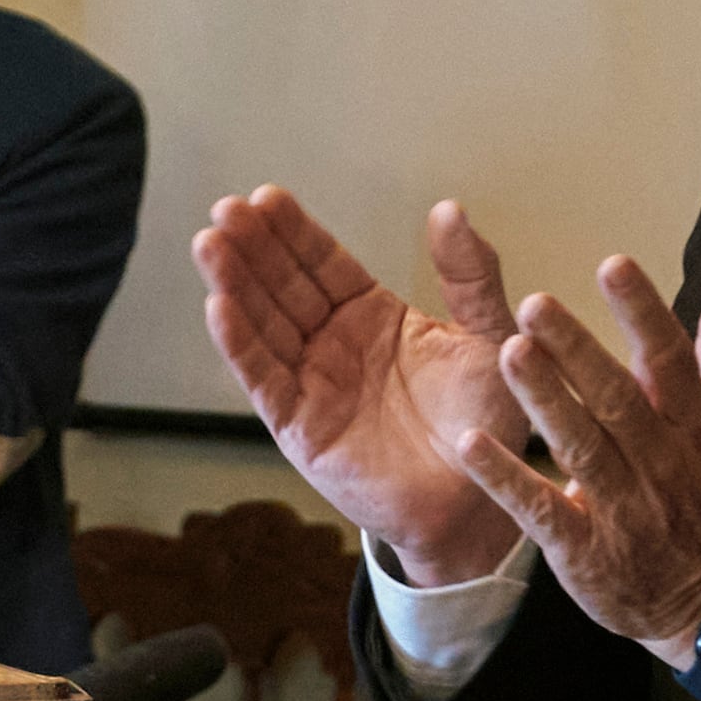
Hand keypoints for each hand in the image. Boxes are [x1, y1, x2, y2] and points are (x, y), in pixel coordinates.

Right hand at [190, 187, 529, 586]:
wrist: (478, 502)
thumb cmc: (487, 425)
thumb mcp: (490, 336)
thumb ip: (472, 275)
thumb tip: (448, 209)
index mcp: (373, 316)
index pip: (323, 264)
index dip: (294, 233)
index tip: (267, 198)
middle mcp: (334, 345)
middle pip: (284, 287)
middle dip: (254, 249)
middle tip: (227, 209)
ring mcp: (312, 385)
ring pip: (264, 326)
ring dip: (234, 285)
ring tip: (210, 244)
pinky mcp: (299, 428)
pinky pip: (264, 380)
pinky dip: (241, 345)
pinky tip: (220, 306)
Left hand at [457, 254, 700, 655]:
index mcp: (696, 426)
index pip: (670, 360)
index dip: (643, 313)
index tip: (613, 265)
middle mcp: (661, 464)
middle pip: (617, 401)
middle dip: (577, 351)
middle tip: (537, 304)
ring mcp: (623, 510)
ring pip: (580, 449)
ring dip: (544, 401)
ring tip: (511, 353)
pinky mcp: (586, 552)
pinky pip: (543, 512)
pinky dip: (508, 480)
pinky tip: (474, 445)